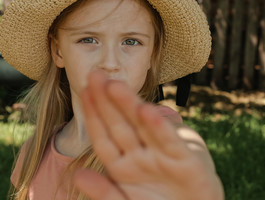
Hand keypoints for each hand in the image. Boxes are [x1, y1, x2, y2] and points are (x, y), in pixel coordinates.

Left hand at [75, 70, 223, 199]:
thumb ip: (104, 193)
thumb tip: (79, 175)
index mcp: (123, 165)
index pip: (103, 136)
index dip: (94, 114)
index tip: (83, 92)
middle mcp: (140, 155)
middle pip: (120, 124)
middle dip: (107, 100)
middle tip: (95, 75)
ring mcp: (162, 155)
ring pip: (142, 126)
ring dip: (129, 106)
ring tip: (114, 86)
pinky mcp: (186, 160)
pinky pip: (170, 142)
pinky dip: (159, 128)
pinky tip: (148, 111)